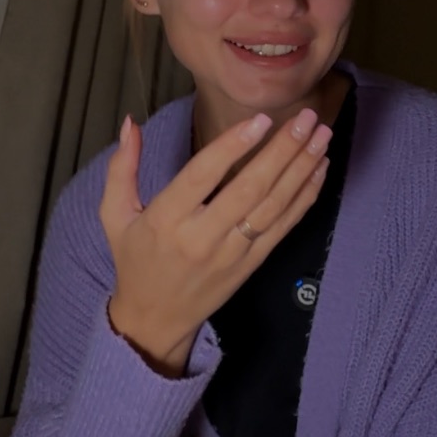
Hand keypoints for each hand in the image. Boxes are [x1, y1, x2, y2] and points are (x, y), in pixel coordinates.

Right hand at [101, 107, 330, 369]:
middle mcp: (202, 236)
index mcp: (166, 220)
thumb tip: (130, 122)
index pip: (203, 177)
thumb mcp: (114, 215)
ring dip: (302, 168)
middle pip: (249, 188)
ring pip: (273, 206)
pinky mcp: (252, 263)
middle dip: (283, 150)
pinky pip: (284, 226)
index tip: (261, 119)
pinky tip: (320, 168)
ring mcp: (232, 253)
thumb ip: (122, 168)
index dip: (232, 147)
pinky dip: (305, 196)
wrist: (155, 319)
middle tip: (307, 117)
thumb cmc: (135, 259)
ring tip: (322, 135)